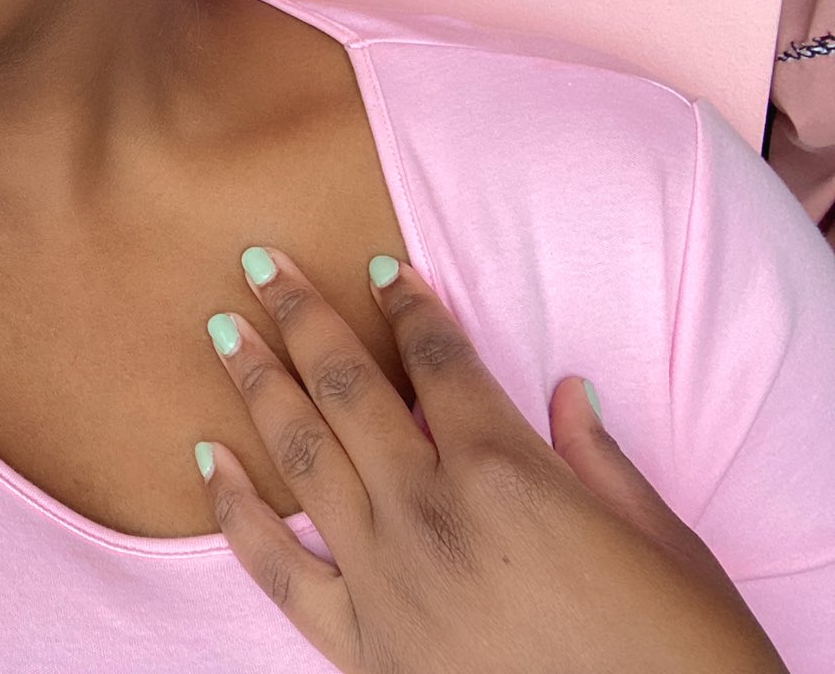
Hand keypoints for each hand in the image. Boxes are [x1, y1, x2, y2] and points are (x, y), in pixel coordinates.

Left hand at [197, 247, 787, 672]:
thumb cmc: (687, 659)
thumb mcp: (667, 545)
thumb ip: (600, 463)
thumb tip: (567, 394)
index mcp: (508, 475)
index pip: (440, 362)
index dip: (410, 306)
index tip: (382, 266)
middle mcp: (431, 514)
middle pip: (348, 387)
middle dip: (300, 315)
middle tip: (258, 261)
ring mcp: (385, 581)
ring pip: (301, 456)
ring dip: (257, 383)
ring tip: (220, 328)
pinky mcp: (360, 649)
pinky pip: (276, 569)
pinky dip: (233, 510)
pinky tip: (207, 458)